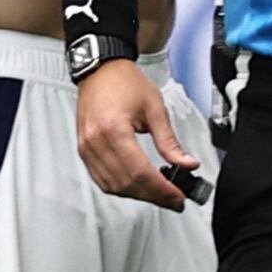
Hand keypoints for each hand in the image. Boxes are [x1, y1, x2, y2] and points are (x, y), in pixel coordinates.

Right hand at [75, 57, 194, 210]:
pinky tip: (138, 187)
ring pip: (113, 186)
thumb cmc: (125, 83)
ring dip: (138, 195)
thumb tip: (187, 165)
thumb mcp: (156, 109)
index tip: (178, 197)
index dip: (161, 189)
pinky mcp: (84, 150)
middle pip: (127, 183)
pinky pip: (101, 179)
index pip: (140, 172)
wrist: (101, 71)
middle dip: (154, 196)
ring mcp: (87, 148)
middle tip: (175, 200)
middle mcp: (96, 141)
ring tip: (160, 194)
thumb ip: (170, 142)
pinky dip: (121, 188)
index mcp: (114, 129)